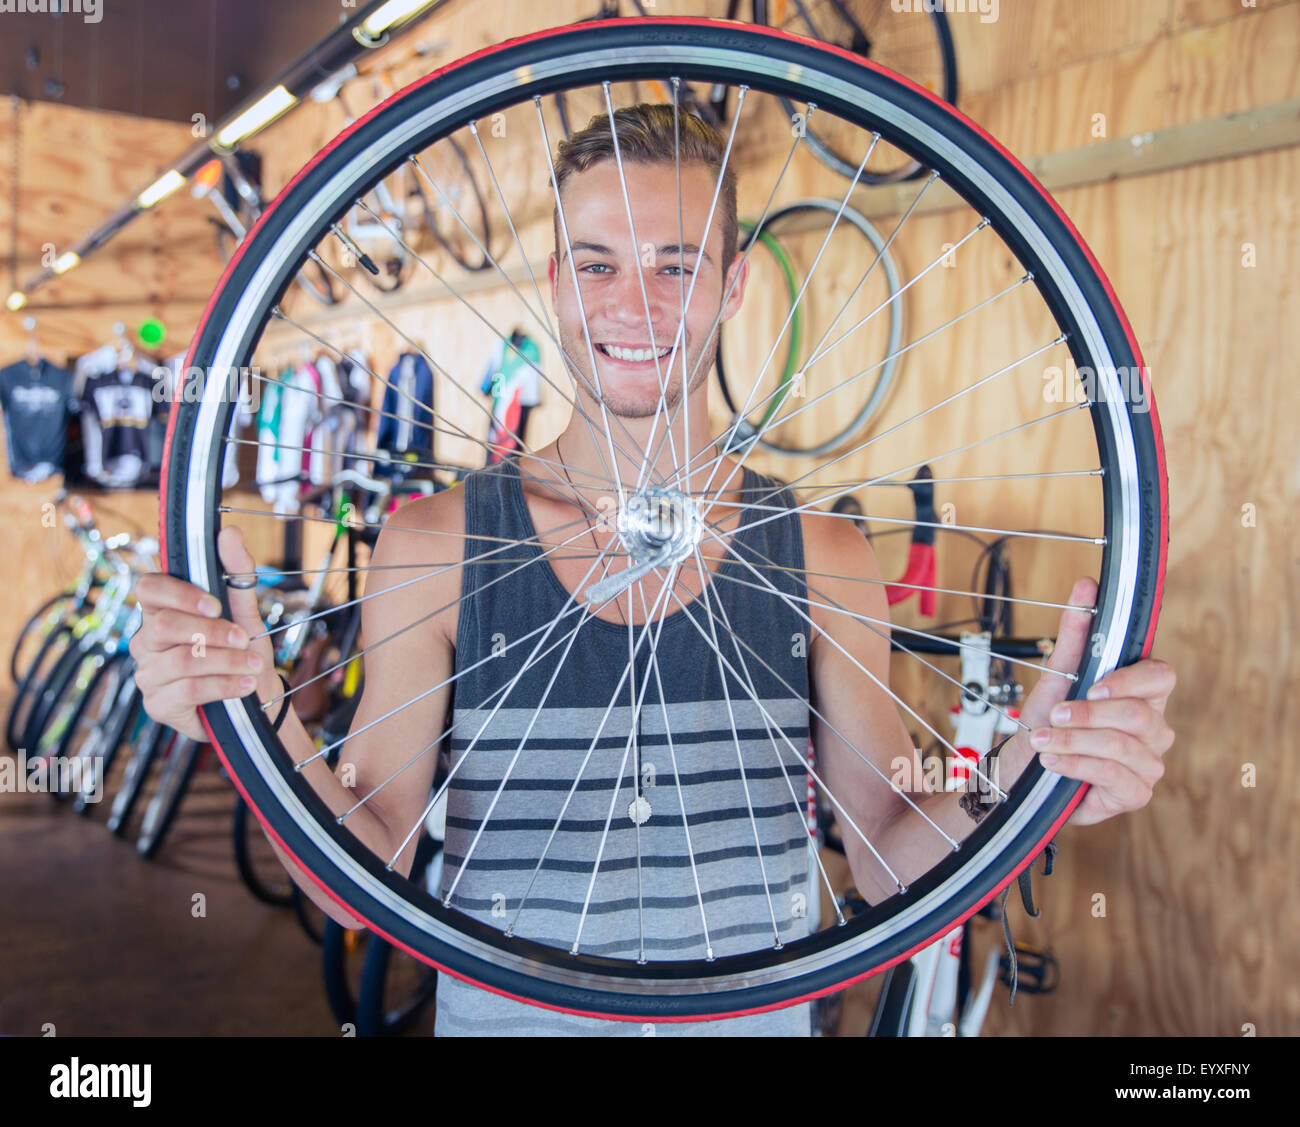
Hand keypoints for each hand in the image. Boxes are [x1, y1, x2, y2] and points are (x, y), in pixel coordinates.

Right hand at [130, 526, 276, 741]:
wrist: (255, 700)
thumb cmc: (242, 651)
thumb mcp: (245, 611)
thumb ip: (237, 574)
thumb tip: (229, 532)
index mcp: (162, 611)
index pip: (148, 588)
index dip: (179, 594)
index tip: (215, 604)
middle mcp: (147, 641)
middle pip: (163, 626)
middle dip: (212, 632)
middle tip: (245, 638)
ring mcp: (148, 674)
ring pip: (180, 661)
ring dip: (226, 661)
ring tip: (255, 665)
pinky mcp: (157, 705)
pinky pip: (187, 691)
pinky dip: (224, 686)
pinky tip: (245, 686)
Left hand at [1009, 576, 1175, 826]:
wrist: (1024, 769)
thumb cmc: (1047, 722)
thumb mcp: (1057, 675)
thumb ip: (1075, 633)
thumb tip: (1087, 585)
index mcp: (1142, 693)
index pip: (1163, 676)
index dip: (1131, 680)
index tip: (1092, 685)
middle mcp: (1154, 728)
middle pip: (1140, 715)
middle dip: (1088, 715)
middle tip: (1054, 714)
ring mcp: (1148, 762)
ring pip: (1122, 747)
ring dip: (1073, 742)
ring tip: (1042, 741)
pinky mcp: (1135, 793)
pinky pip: (1115, 778)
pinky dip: (1076, 766)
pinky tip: (1053, 762)